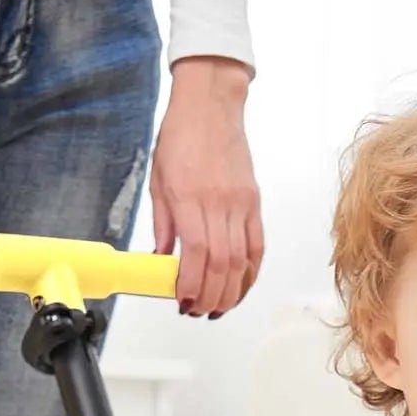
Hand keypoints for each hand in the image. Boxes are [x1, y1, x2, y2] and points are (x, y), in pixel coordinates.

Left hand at [150, 57, 260, 316]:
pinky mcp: (254, 203)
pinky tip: (241, 285)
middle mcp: (218, 203)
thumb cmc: (182, 136)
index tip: (184, 301)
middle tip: (200, 310)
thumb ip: (163, 224)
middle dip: (212, 296)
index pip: (197, 253)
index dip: (193, 284)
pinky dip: (250, 272)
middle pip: (222, 264)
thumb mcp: (158, 180)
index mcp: (189, 197)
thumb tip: (162, 259)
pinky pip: (257, 246)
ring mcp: (240, 204)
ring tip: (219, 306)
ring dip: (231, 291)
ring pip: (242, 261)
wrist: (211, 105)